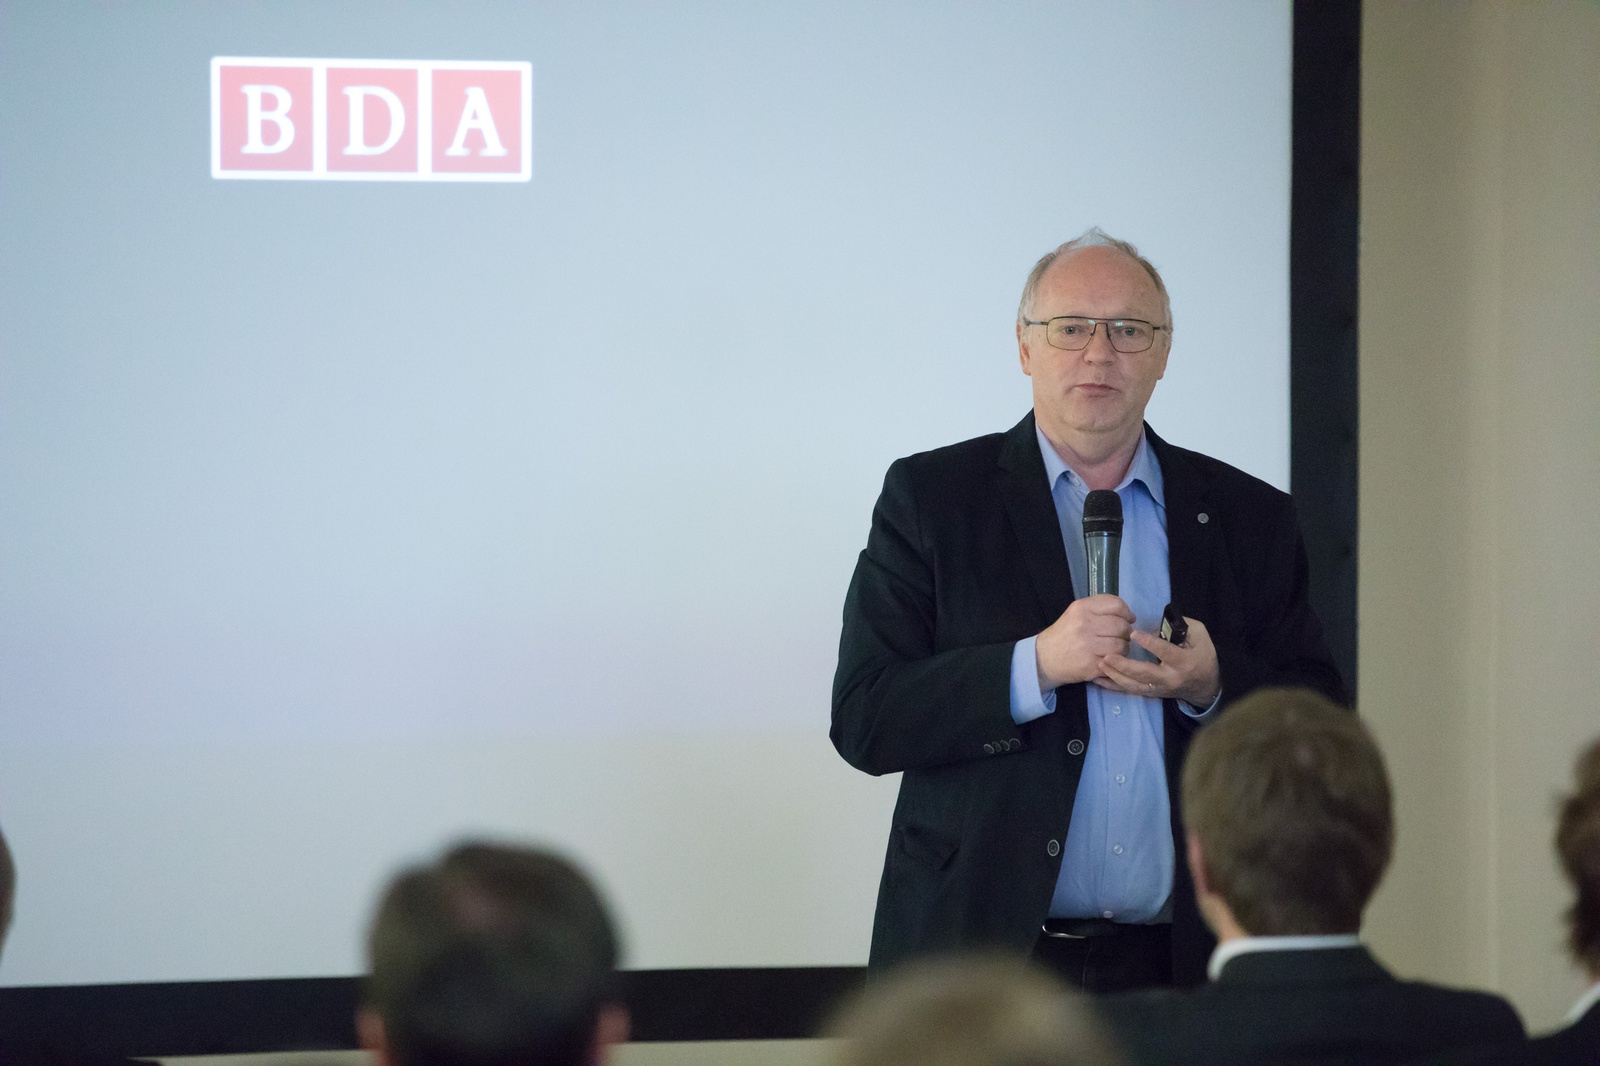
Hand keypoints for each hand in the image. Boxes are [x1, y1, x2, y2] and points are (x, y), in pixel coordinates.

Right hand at [1035, 594, 1135, 688]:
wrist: (1044, 658)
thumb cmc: (1064, 634)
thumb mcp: (1075, 613)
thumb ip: (1099, 609)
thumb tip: (1129, 616)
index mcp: (1082, 608)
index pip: (1116, 605)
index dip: (1127, 613)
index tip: (1128, 619)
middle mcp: (1085, 624)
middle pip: (1121, 626)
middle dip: (1126, 632)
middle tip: (1120, 636)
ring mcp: (1088, 645)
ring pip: (1122, 644)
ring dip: (1123, 647)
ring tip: (1115, 648)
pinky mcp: (1091, 664)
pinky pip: (1116, 660)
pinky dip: (1117, 659)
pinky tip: (1110, 658)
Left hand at [1097, 616, 1220, 705]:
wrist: (1205, 684)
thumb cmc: (1202, 654)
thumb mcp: (1199, 635)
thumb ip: (1178, 628)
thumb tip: (1154, 627)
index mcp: (1183, 662)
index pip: (1165, 652)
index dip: (1150, 643)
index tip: (1134, 634)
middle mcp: (1169, 678)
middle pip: (1144, 674)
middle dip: (1124, 666)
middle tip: (1107, 656)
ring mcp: (1158, 688)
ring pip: (1134, 685)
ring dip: (1115, 676)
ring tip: (1100, 665)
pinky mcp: (1150, 693)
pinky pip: (1129, 691)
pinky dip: (1112, 686)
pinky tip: (1098, 679)